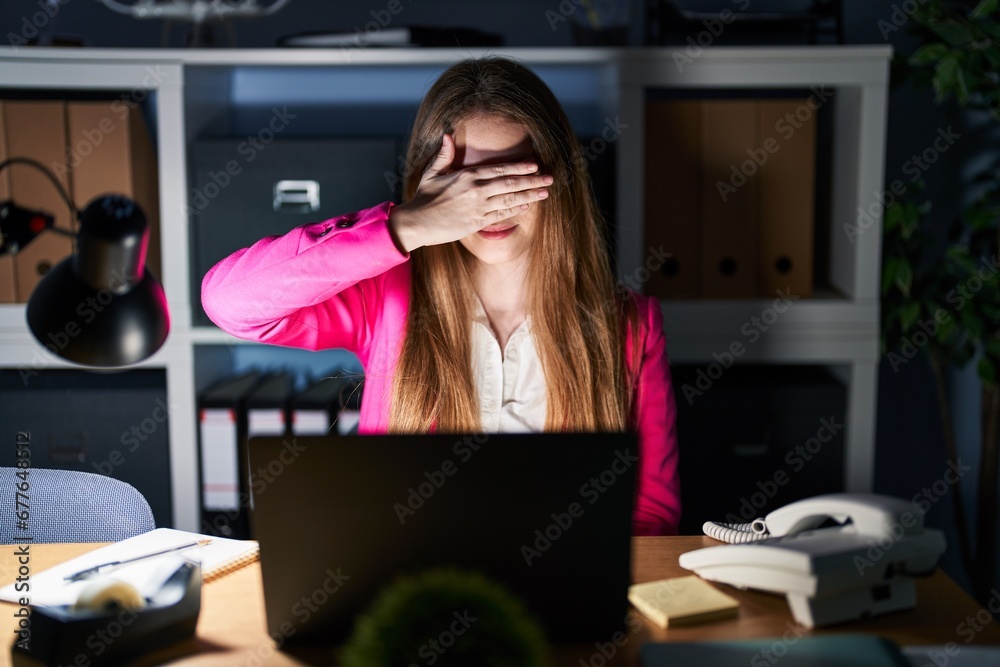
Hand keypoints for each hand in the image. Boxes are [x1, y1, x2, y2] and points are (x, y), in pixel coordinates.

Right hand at [388, 133, 552, 252]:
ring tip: (545, 192)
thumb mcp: (432, 173)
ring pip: (510, 201)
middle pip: (510, 185)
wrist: (416, 223)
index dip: (519, 167)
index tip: (535, 165)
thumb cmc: (423, 198)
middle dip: (532, 181)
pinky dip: (516, 211)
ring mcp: (478, 208)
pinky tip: (527, 206)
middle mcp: (476, 191)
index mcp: (467, 176)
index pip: (499, 169)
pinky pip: (501, 216)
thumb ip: (444, 155)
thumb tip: (448, 134)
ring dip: (529, 196)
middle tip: (549, 179)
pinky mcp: (477, 223)